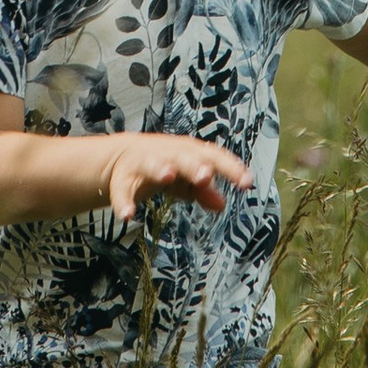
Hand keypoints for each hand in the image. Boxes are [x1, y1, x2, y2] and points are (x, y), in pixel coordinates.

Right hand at [104, 132, 252, 226]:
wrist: (125, 154)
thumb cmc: (167, 165)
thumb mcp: (187, 177)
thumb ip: (203, 189)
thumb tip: (222, 205)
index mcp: (188, 151)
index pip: (213, 156)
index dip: (230, 168)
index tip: (246, 183)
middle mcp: (167, 153)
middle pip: (182, 156)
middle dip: (193, 164)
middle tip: (205, 175)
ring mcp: (142, 163)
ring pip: (151, 164)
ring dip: (160, 168)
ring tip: (167, 176)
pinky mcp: (122, 179)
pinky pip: (121, 191)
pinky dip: (123, 202)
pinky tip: (127, 216)